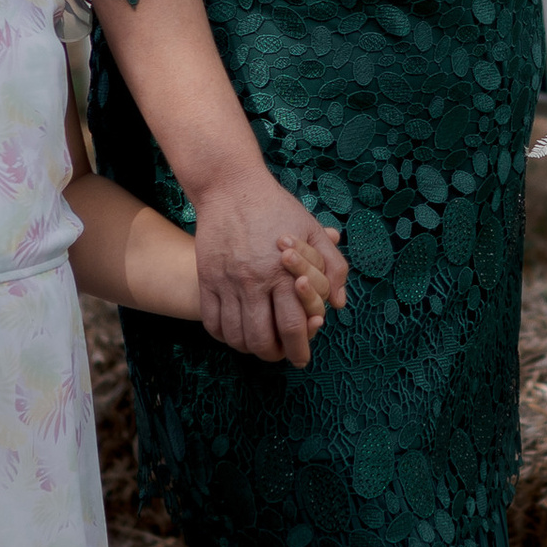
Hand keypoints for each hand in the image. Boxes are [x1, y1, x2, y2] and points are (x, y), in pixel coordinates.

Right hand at [192, 161, 348, 362]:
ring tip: (260, 345)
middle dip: (275, 355)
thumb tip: (339, 304)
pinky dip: (225, 336)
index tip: (302, 358)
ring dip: (250, 348)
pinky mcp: (207, 279)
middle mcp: (254, 281)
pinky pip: (212, 323)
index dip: (299, 348)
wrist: (231, 188)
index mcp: (284, 272)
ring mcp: (227, 282)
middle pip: (263, 339)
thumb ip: (333, 266)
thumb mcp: (313, 230)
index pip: (293, 325)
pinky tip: (236, 333)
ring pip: (236, 336)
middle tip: (282, 355)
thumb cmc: (278, 209)